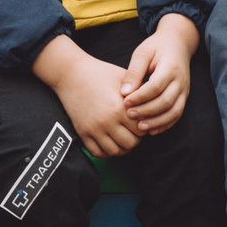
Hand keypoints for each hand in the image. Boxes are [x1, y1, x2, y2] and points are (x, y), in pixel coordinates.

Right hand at [33, 34, 136, 157]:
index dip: (145, 125)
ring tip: (123, 136)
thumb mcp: (124, 78)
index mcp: (120, 108)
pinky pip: (98, 153)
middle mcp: (107, 121)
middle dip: (135, 138)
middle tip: (134, 130)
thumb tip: (155, 102)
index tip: (142, 120)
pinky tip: (110, 142)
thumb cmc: (100, 73)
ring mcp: (94, 129)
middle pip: (131, 144)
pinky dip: (106, 152)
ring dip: (122, 147)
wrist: (71, 73)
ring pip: (115, 151)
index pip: (142, 129)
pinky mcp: (83, 133)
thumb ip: (140, 91)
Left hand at [119, 14, 196, 135]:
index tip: (125, 101)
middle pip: (166, 101)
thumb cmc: (156, 47)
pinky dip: (165, 125)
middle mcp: (180, 81)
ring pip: (174, 111)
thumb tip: (124, 93)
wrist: (178, 44)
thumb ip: (134, 72)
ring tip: (140, 127)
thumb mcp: (142, 53)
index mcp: (170, 67)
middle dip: (147, 111)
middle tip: (129, 115)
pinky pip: (177, 115)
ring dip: (157, 122)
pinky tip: (151, 130)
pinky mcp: (184, 97)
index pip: (156, 86)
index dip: (140, 96)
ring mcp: (184, 90)